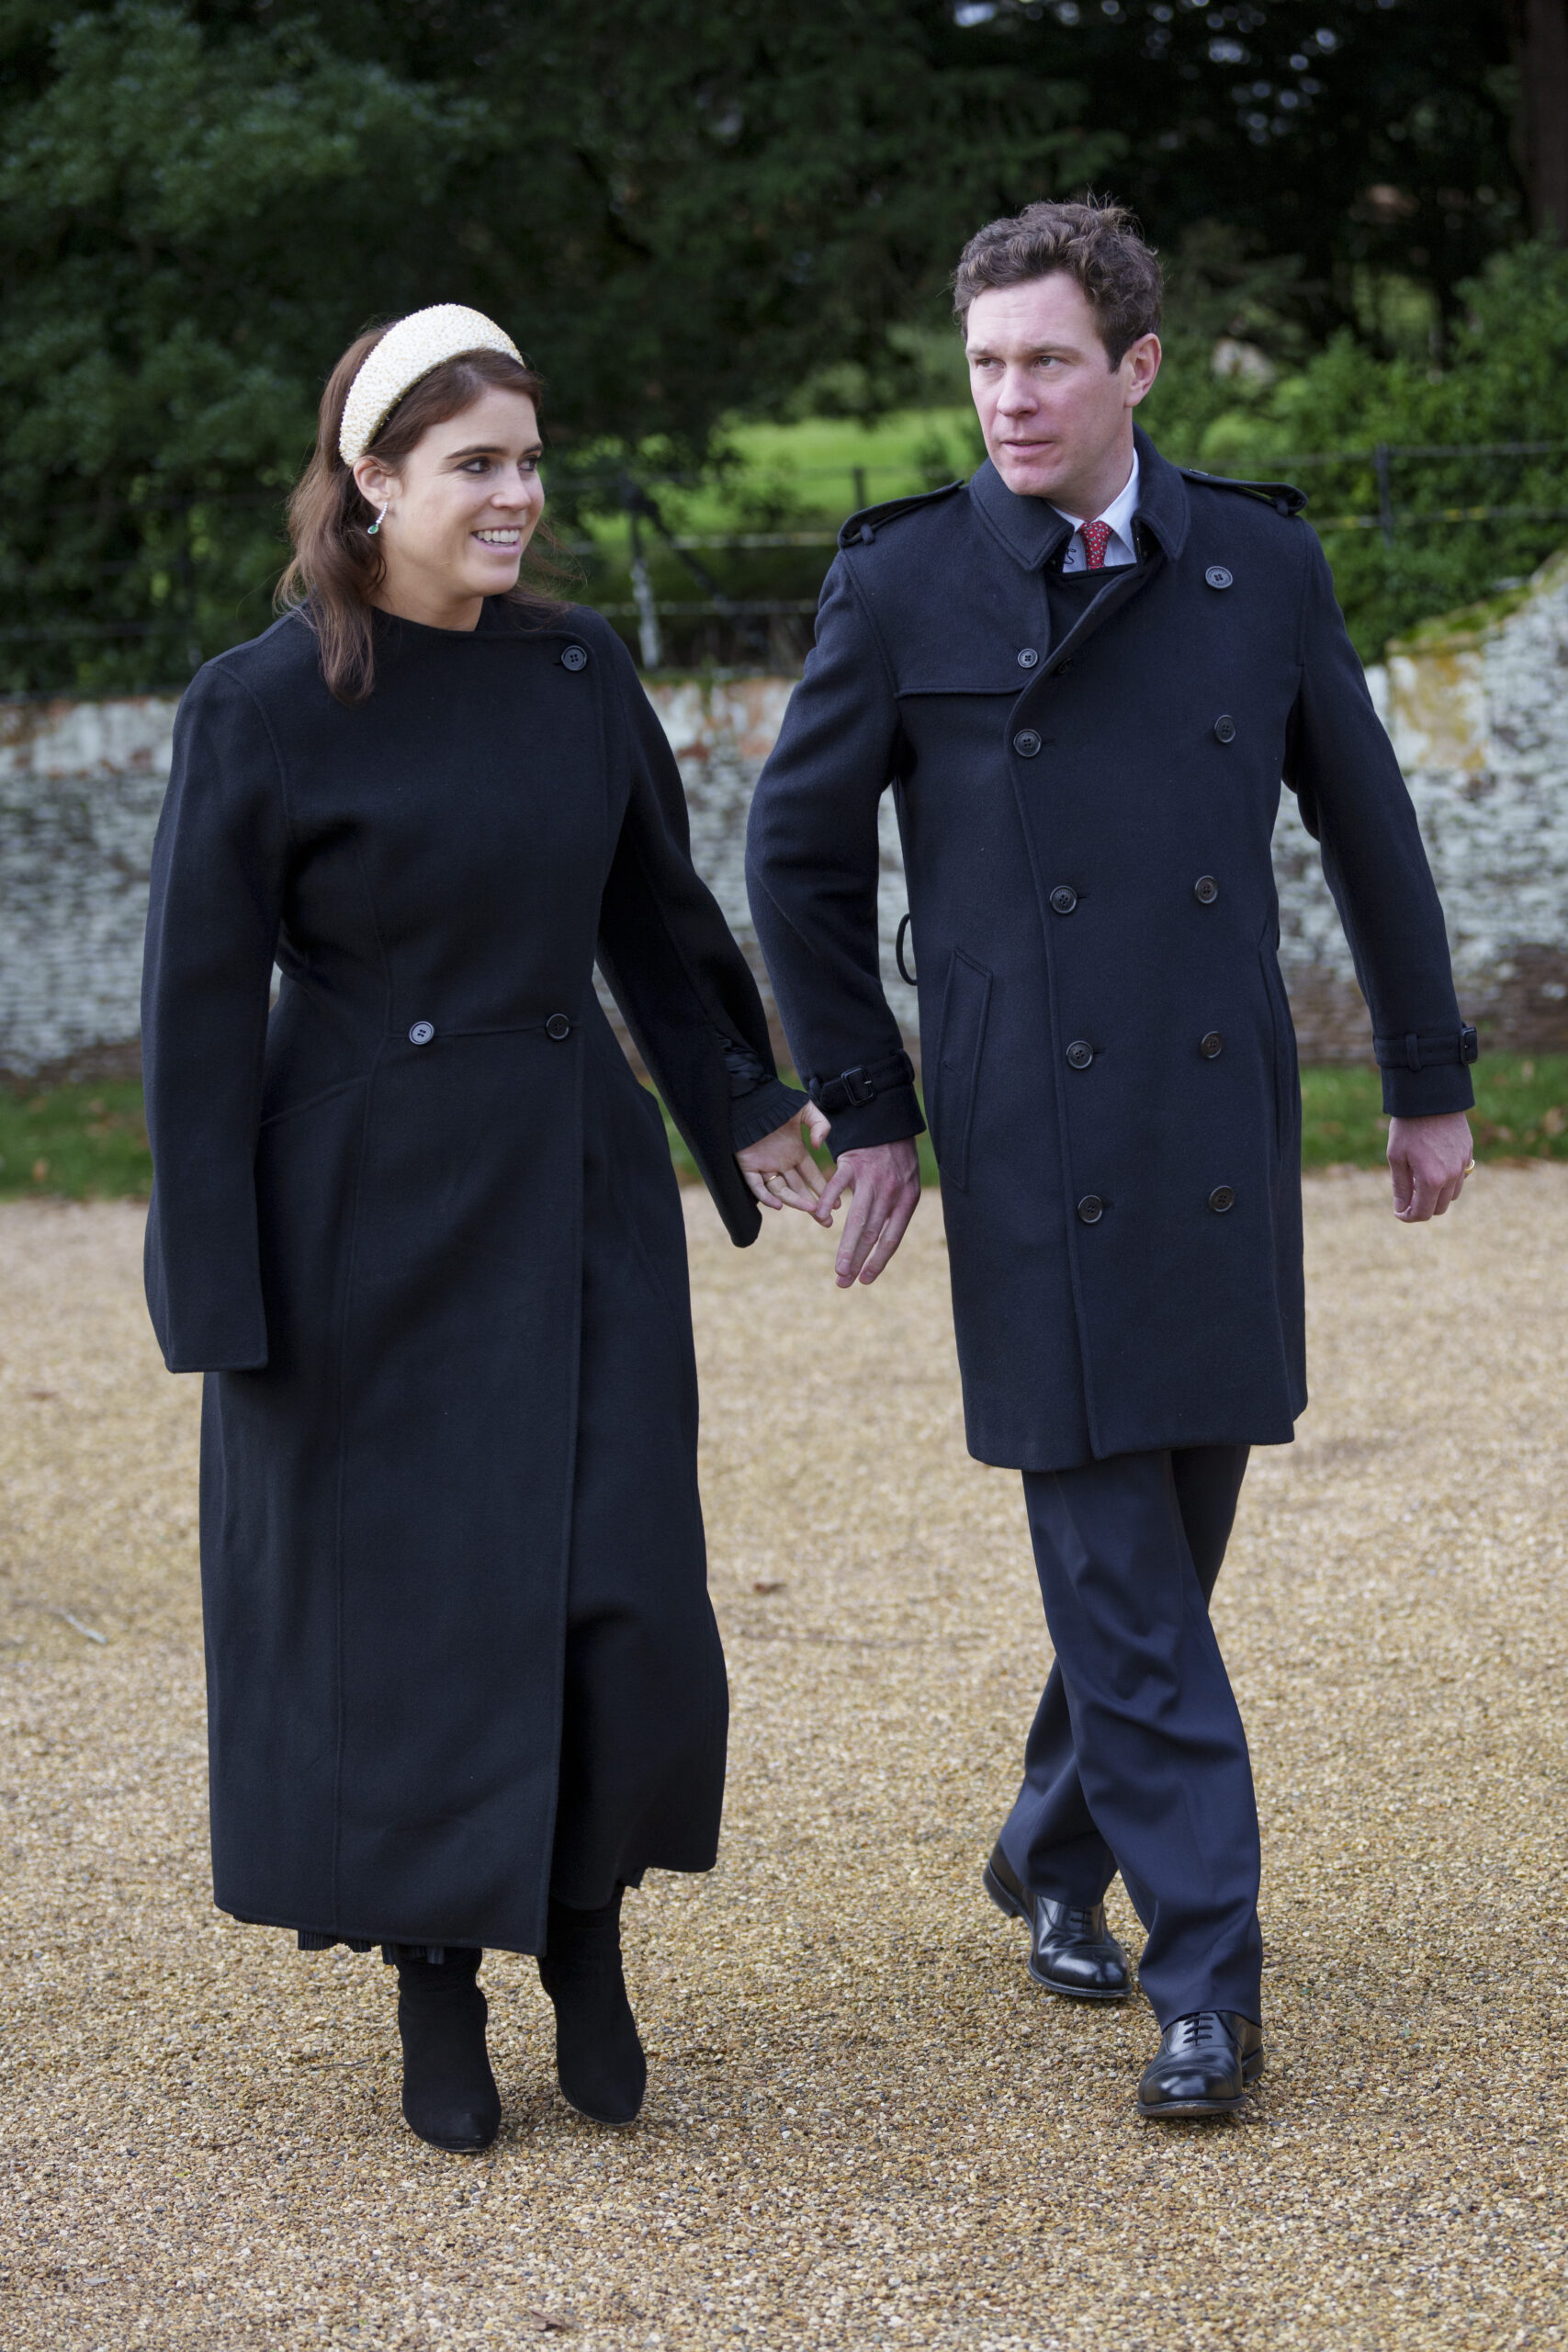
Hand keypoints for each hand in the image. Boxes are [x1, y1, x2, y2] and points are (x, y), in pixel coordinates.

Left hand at [737, 1102, 831, 1214]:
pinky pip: (757, 1186)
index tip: (836, 1203)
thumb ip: (821, 1125)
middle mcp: (781, 1162)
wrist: (750, 1096)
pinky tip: (780, 1206)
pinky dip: (767, 1197)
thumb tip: (820, 1146)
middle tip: (826, 1222)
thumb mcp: (806, 1110)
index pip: (811, 1176)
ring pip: (781, 1190)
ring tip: (811, 1210)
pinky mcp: (747, 1165)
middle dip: (813, 1206)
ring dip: (796, 1202)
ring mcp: (764, 1165)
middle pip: (799, 1190)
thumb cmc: (777, 1101)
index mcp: (795, 1152)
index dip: (823, 1189)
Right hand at [816, 1138, 921, 1285]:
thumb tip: (880, 1244)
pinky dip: (829, 1201)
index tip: (865, 1280)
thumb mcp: (908, 1185)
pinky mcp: (852, 1163)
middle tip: (844, 1282)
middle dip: (857, 1261)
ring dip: (846, 1247)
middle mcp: (890, 1192)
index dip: (878, 1261)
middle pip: (872, 1233)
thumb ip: (895, 1211)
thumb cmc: (898, 1158)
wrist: (889, 1121)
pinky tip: (822, 1218)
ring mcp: (871, 1178)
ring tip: (838, 1268)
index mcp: (906, 1200)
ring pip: (857, 1218)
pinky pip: (838, 1185)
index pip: (891, 1238)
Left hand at [1387, 1110, 1473, 1220]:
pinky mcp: (1469, 1154)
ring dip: (1436, 1195)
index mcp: (1432, 1179)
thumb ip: (1401, 1186)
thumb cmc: (1409, 1126)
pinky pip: (1461, 1178)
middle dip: (1422, 1208)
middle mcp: (1452, 1176)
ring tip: (1419, 1180)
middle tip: (1407, 1196)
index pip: (1423, 1213)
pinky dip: (1447, 1182)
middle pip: (1439, 1208)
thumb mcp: (1396, 1157)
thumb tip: (1401, 1209)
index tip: (1399, 1212)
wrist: (1431, 1097)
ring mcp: (1463, 1165)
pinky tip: (1433, 1169)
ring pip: (1452, 1195)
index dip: (1408, 1216)